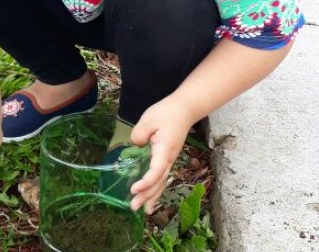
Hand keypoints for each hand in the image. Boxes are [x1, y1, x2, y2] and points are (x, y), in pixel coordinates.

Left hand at [129, 96, 197, 213]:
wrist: (185, 109)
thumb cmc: (167, 113)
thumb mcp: (148, 119)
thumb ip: (139, 134)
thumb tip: (136, 146)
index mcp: (164, 150)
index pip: (156, 171)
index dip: (145, 182)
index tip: (134, 189)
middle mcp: (169, 159)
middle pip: (158, 181)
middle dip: (146, 196)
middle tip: (133, 207)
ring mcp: (170, 160)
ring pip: (161, 182)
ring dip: (152, 196)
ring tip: (144, 210)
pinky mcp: (167, 158)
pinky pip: (161, 177)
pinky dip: (156, 189)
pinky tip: (151, 197)